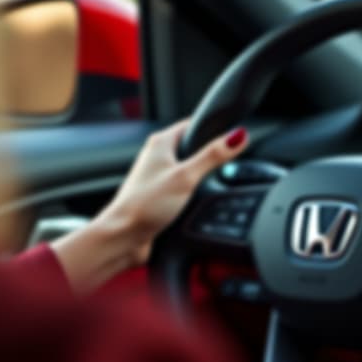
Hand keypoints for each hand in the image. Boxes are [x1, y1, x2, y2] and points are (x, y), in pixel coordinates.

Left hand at [52, 119, 247, 293]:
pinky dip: (194, 192)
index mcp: (161, 142)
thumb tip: (237, 137)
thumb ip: (213, 156)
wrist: (123, 237)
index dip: (213, 127)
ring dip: (202, 176)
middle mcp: (157, 157)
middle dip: (210, 154)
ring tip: (215, 181)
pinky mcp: (160, 197)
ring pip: (188, 169)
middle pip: (192, 147)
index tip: (232, 133)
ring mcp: (158, 178)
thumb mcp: (186, 176)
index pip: (192, 124)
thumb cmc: (144, 205)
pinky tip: (201, 200)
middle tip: (228, 160)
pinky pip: (183, 188)